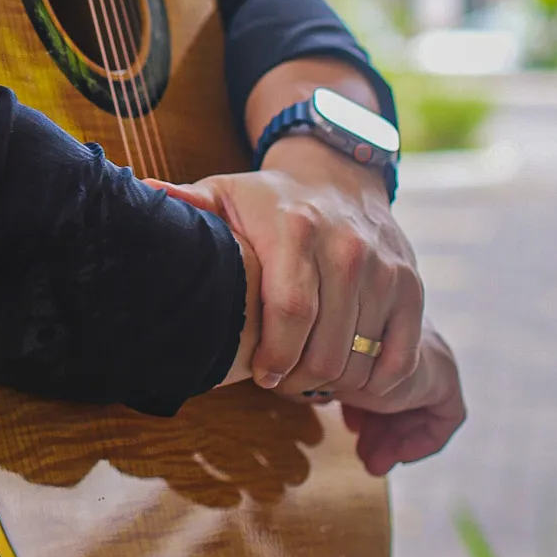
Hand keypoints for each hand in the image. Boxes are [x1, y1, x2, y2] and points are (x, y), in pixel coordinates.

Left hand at [147, 134, 424, 399]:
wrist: (337, 174)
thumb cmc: (268, 198)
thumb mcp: (224, 193)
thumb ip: (186, 204)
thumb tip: (144, 196)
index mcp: (296, 228)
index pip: (292, 310)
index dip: (276, 356)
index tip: (261, 376)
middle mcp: (347, 247)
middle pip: (328, 346)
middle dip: (301, 379)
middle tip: (282, 381)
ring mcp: (385, 267)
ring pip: (362, 357)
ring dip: (335, 382)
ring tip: (309, 375)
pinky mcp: (412, 285)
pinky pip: (401, 356)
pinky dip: (376, 378)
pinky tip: (349, 372)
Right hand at [340, 322, 465, 473]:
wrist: (353, 356)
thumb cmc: (331, 362)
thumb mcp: (328, 376)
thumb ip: (331, 386)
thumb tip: (321, 405)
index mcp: (383, 328)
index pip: (381, 373)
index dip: (364, 407)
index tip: (349, 427)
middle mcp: (412, 339)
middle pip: (402, 395)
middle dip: (379, 430)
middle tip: (361, 455)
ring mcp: (432, 357)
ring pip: (417, 407)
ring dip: (395, 438)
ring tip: (372, 463)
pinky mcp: (446, 379)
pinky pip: (442, 416)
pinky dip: (423, 439)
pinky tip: (399, 454)